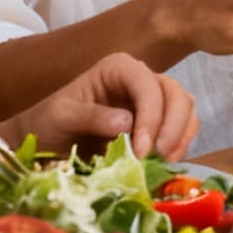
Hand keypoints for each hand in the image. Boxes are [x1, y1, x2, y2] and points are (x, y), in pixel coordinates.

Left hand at [0, 53, 198, 161]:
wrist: (48, 141)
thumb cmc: (50, 123)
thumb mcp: (61, 117)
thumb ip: (90, 116)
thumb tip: (127, 122)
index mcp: (119, 68)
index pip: (148, 85)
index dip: (151, 116)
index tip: (142, 149)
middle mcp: (141, 79)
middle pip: (175, 94)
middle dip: (173, 127)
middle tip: (158, 158)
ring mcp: (153, 101)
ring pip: (185, 109)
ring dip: (180, 136)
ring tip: (164, 163)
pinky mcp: (157, 123)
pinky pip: (182, 128)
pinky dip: (180, 145)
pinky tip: (165, 163)